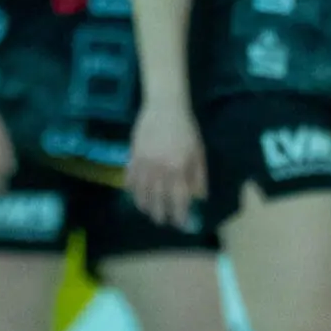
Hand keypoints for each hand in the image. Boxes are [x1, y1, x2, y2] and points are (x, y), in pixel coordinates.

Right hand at [125, 99, 206, 229]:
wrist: (165, 107)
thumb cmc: (186, 129)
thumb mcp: (199, 152)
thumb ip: (199, 176)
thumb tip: (199, 197)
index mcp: (179, 169)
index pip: (179, 199)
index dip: (179, 214)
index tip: (179, 224)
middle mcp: (161, 170)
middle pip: (158, 199)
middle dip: (160, 214)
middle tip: (161, 221)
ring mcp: (145, 163)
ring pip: (142, 191)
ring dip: (144, 205)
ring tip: (147, 212)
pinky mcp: (133, 156)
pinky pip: (130, 177)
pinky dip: (131, 189)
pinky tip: (134, 194)